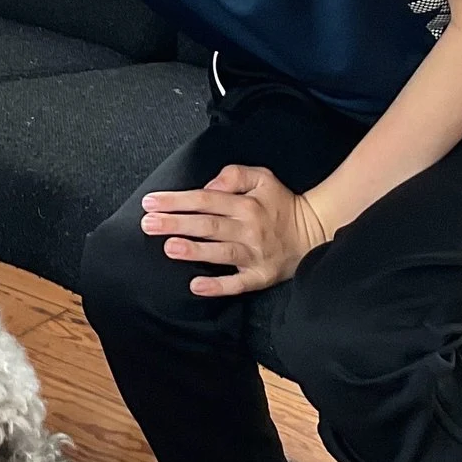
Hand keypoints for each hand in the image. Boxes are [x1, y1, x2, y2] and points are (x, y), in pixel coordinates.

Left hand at [140, 165, 331, 296]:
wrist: (313, 232)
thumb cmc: (281, 204)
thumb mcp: (263, 178)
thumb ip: (235, 174)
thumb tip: (209, 184)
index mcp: (246, 203)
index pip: (206, 199)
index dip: (177, 200)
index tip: (151, 202)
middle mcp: (248, 229)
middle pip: (208, 225)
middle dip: (176, 223)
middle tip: (148, 224)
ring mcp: (254, 255)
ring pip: (220, 252)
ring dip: (194, 251)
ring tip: (169, 247)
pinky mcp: (259, 276)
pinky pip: (237, 284)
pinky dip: (217, 286)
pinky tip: (196, 286)